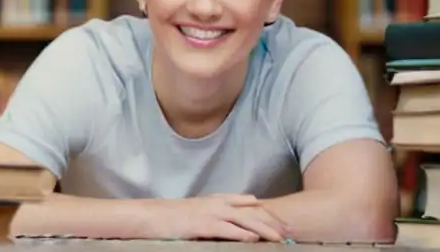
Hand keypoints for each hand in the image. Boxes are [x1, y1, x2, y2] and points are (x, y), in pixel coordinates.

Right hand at [145, 193, 289, 241]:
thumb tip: (230, 224)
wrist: (150, 216)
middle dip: (271, 220)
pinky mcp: (203, 225)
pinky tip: (254, 239)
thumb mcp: (196, 212)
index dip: (266, 211)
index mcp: (216, 199)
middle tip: (289, 230)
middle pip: (251, 210)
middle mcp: (216, 203)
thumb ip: (214, 214)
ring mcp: (210, 213)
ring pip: (244, 219)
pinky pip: (227, 229)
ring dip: (263, 228)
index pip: (247, 202)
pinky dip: (242, 233)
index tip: (281, 220)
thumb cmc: (171, 217)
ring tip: (279, 237)